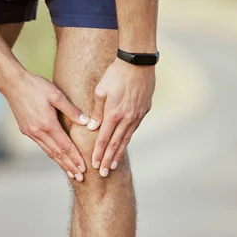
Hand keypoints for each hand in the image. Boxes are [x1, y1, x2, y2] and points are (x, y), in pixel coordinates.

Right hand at [2, 71, 89, 181]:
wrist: (13, 83)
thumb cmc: (36, 86)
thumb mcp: (56, 95)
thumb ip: (72, 110)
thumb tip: (87, 122)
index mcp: (47, 124)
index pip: (65, 146)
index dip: (75, 158)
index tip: (84, 168)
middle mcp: (38, 132)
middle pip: (57, 154)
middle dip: (69, 166)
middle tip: (80, 178)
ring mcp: (30, 132)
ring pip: (48, 152)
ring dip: (60, 163)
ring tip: (71, 173)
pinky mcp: (26, 130)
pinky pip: (42, 146)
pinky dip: (51, 154)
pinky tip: (57, 158)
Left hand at [88, 58, 154, 176]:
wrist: (138, 63)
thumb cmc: (115, 74)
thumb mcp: (100, 90)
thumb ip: (96, 111)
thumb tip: (92, 128)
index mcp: (113, 114)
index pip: (104, 139)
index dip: (99, 153)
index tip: (95, 165)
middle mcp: (126, 118)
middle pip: (115, 143)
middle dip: (108, 160)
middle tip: (103, 174)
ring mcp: (137, 115)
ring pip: (126, 138)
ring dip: (119, 153)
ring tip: (113, 165)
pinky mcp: (144, 110)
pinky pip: (134, 128)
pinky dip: (127, 139)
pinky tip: (124, 144)